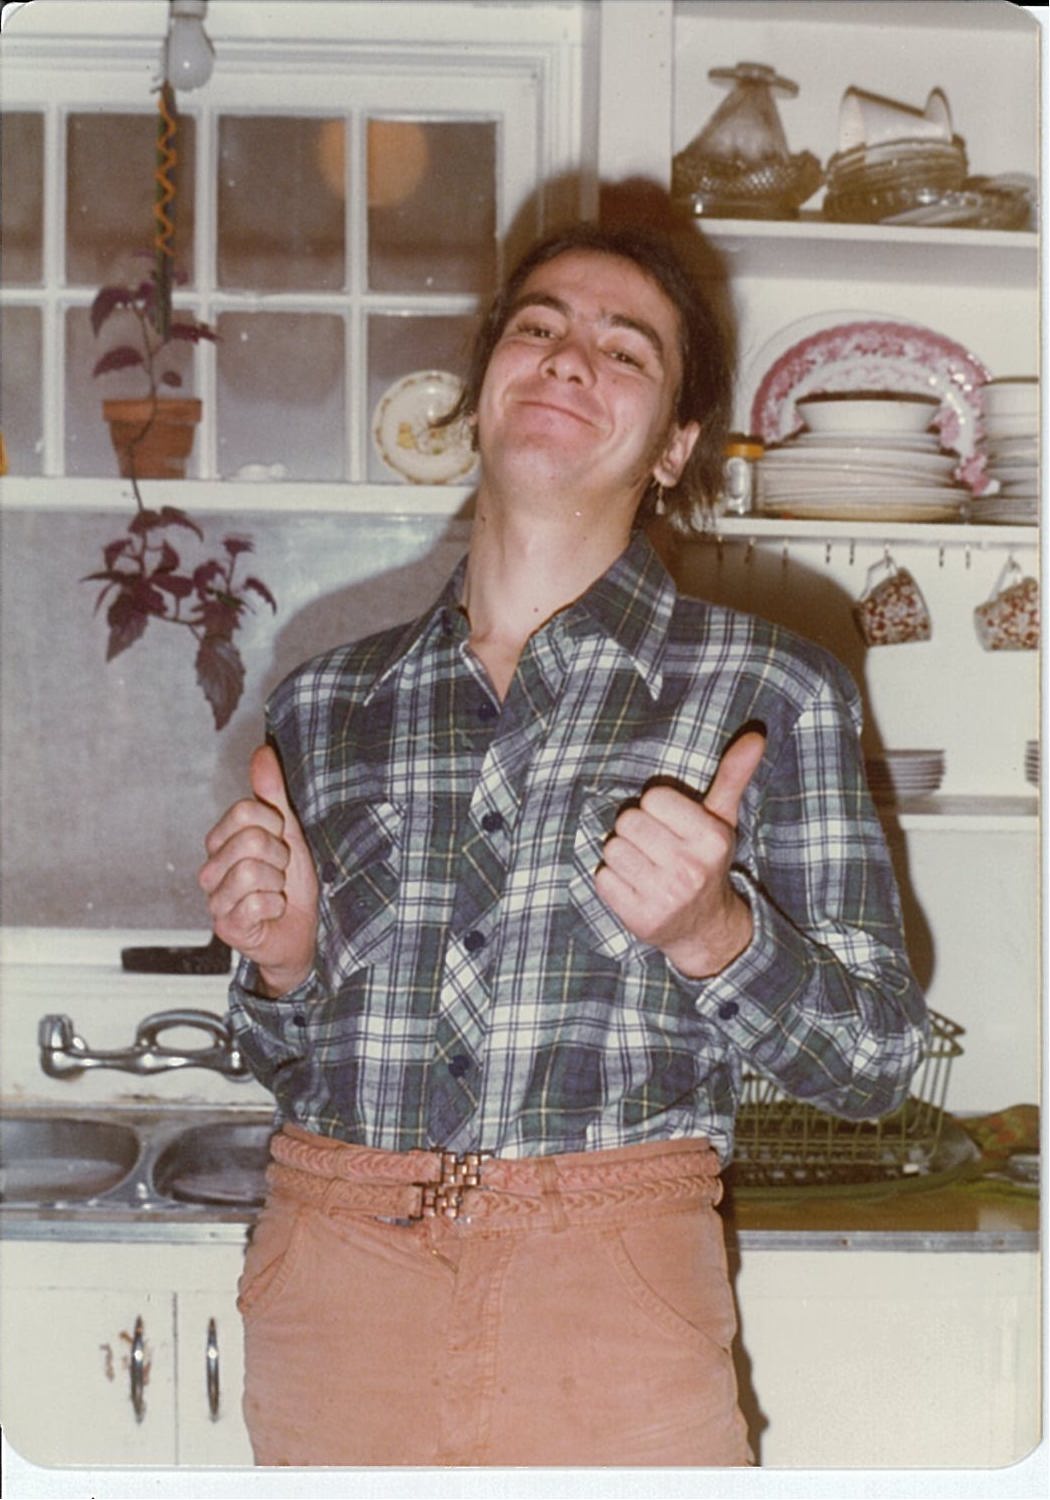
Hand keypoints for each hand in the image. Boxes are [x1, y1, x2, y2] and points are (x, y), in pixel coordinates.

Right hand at [198, 744, 319, 996]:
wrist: (301, 930)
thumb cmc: (290, 883)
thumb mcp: (288, 832)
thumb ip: (272, 793)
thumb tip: (263, 752)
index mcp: (221, 841)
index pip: (245, 811)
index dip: (275, 825)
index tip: (281, 841)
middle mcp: (211, 869)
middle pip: (249, 840)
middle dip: (279, 856)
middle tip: (280, 871)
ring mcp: (214, 899)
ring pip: (249, 872)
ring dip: (276, 883)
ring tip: (276, 891)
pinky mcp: (225, 927)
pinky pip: (254, 905)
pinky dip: (275, 907)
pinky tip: (272, 912)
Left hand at [593, 730, 765, 977]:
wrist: (705, 928)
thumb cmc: (707, 861)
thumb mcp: (722, 819)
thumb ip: (733, 775)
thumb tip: (755, 735)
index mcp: (711, 838)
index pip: (653, 797)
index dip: (656, 808)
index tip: (670, 824)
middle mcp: (691, 868)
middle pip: (628, 821)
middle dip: (636, 830)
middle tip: (655, 847)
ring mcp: (665, 896)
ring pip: (612, 848)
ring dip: (622, 855)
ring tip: (645, 866)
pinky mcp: (641, 918)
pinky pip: (602, 878)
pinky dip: (612, 880)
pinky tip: (635, 886)